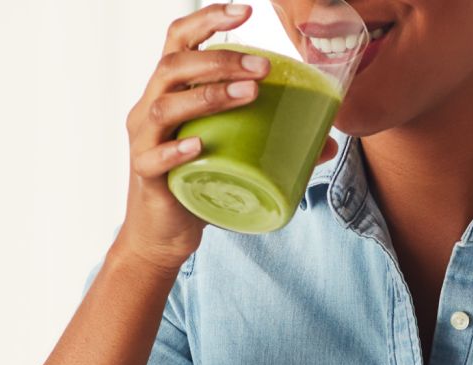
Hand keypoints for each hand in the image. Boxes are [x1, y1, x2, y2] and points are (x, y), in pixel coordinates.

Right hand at [113, 2, 337, 268]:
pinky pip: (154, 157)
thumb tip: (329, 141)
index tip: (245, 11)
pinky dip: (177, 150)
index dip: (207, 19)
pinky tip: (199, 147)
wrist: (163, 234)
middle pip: (174, 66)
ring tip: (248, 94)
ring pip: (165, 106)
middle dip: (221, 60)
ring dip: (208, 96)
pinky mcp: (145, 175)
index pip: (179, 40)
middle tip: (264, 67)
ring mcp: (143, 140)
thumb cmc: (198, 181)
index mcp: (169, 90)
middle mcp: (149, 106)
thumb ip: (275, 142)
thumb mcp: (234, 153)